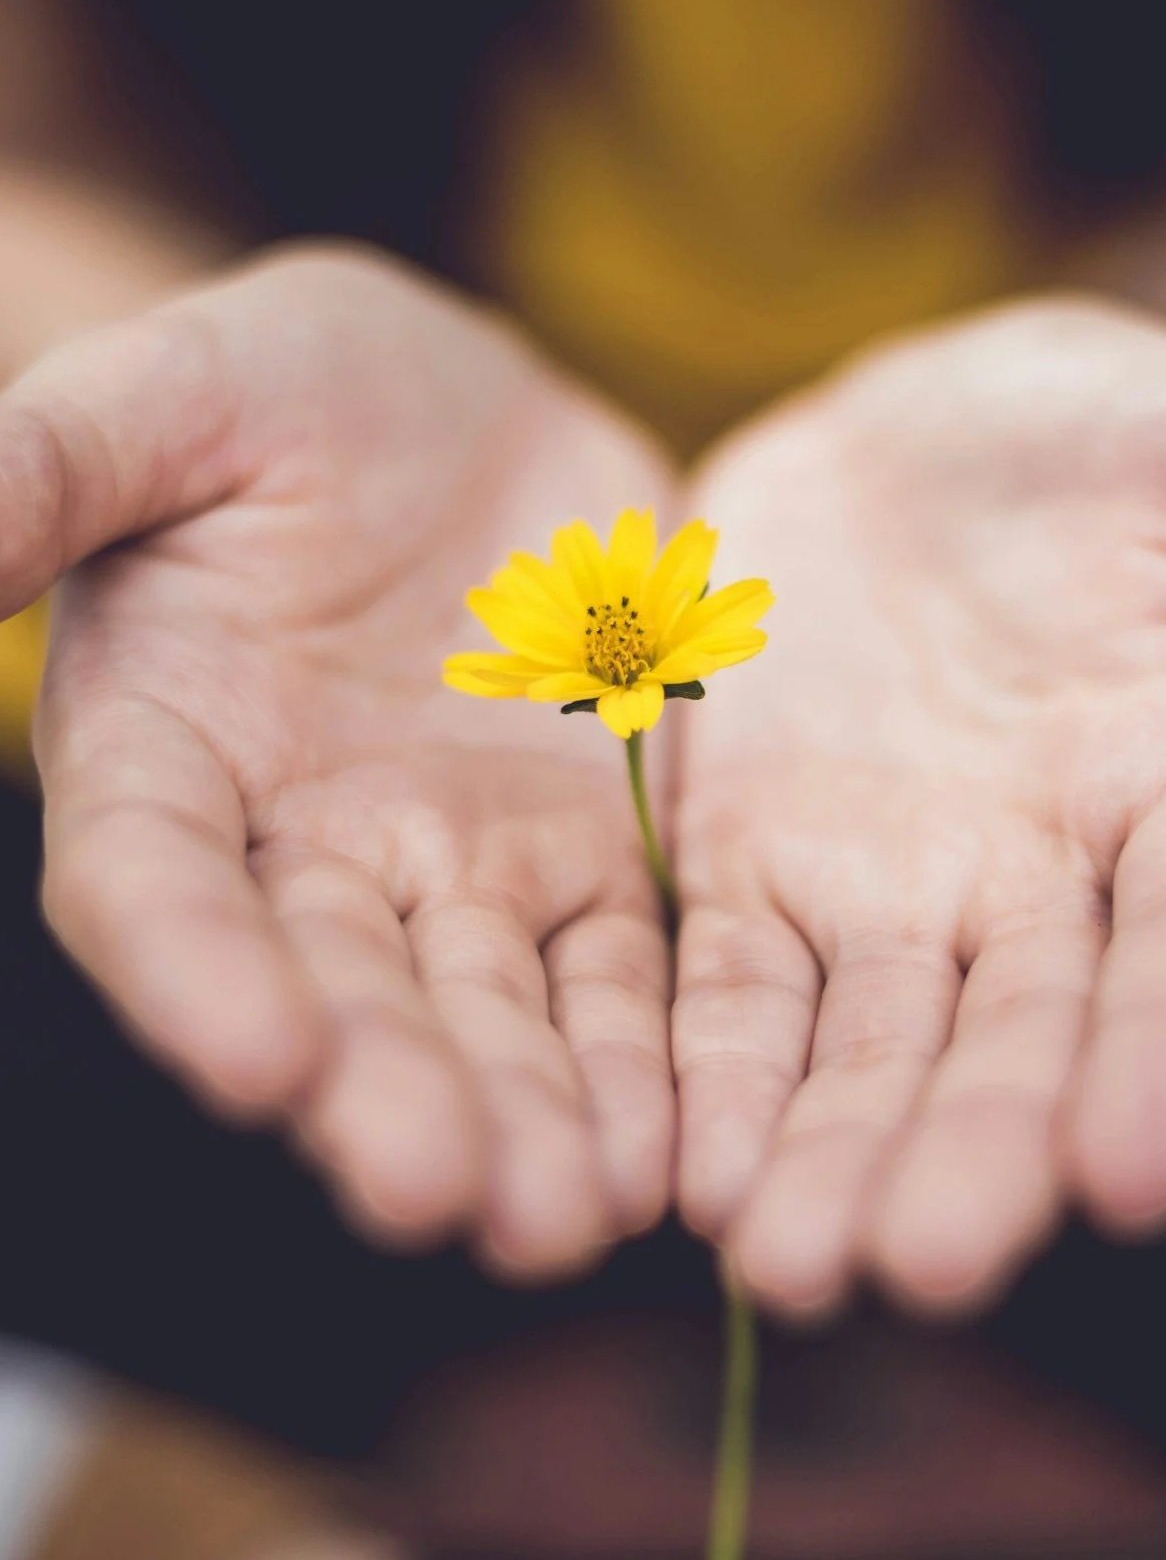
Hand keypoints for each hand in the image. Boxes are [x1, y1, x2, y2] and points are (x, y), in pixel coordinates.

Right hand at [9, 245, 675, 1276]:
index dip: (194, 972)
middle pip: (333, 989)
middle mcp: (302, 846)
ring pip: (482, 1012)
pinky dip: (635, 1057)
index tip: (255, 1056)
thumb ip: (49, 469)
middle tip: (437, 1192)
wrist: (464, 411)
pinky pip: (611, 971)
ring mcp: (452, 864)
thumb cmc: (286, 387)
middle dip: (382, 1091)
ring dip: (522, 1116)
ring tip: (565, 1217)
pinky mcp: (581, 857)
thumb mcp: (172, 395)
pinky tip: (664, 1149)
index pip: (153, 885)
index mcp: (168, 751)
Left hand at [674, 299, 1165, 1314]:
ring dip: (830, 1154)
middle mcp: (1044, 879)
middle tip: (917, 1267)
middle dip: (974, 1149)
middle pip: (1018, 1035)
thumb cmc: (1074, 434)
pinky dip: (719, 1075)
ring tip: (784, 1266)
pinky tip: (694, 1174)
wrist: (890, 456)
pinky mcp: (755, 873)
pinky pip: (736, 989)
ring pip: (870, 1045)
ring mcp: (890, 889)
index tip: (1130, 1170)